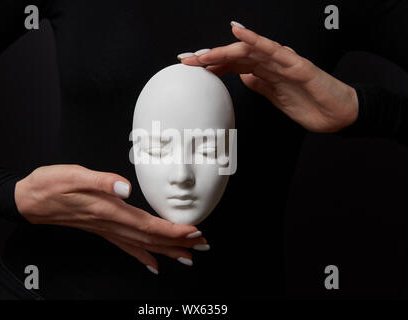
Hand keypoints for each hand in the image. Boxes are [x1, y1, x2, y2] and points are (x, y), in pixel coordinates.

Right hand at [14, 164, 207, 273]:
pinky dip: (142, 256)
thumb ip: (101, 181)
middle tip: (201, 247)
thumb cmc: (50, 184)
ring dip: (166, 251)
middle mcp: (110, 223)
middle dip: (178, 243)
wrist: (29, 199)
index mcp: (108, 209)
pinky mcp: (101, 228)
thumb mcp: (73, 175)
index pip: (147, 224)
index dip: (172, 230)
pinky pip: (126, 247)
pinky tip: (153, 264)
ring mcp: (106, 229)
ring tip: (187, 257)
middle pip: (150, 238)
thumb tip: (125, 187)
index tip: (193, 233)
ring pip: (142, 244)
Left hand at [178, 21, 358, 132]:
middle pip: (235, 55)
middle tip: (186, 60)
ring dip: (222, 50)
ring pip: (248, 50)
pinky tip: (238, 32)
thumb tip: (242, 77)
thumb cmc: (310, 104)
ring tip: (201, 53)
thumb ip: (260, 84)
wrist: (337, 115)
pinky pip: (272, 50)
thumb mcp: (275, 97)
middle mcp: (271, 63)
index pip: (233, 63)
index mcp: (265, 71)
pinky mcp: (296, 65)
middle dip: (209, 57)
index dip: (211, 64)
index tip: (190, 68)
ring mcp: (283, 62)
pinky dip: (254, 40)